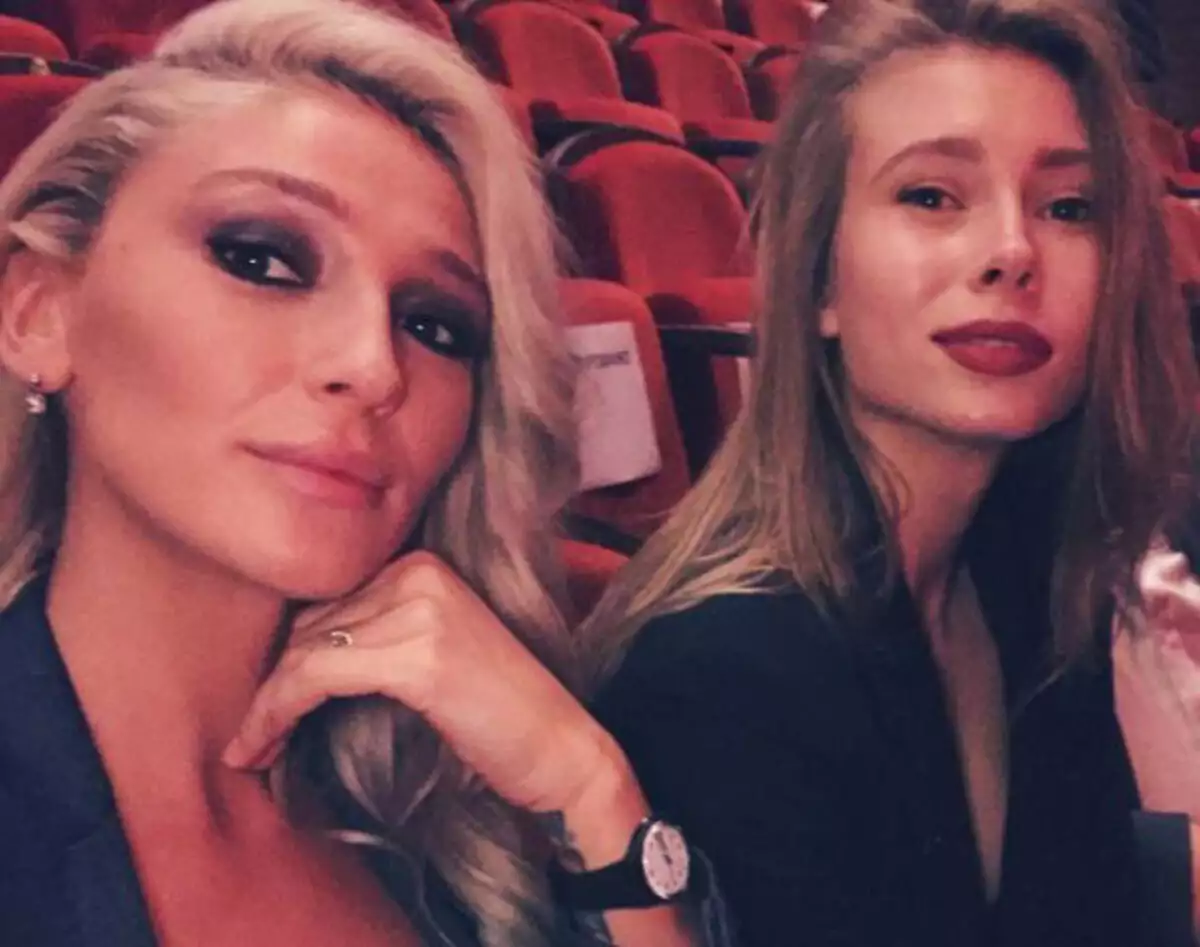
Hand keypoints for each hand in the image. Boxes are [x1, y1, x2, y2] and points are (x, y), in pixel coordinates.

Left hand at [222, 552, 628, 814]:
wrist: (562, 754)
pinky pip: (317, 676)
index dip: (285, 658)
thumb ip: (375, 639)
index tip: (260, 710)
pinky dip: (276, 713)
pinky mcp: (419, 655)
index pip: (326, 603)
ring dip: (265, 707)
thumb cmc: (497, 719)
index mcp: (423, 565)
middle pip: (310, 624)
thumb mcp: (431, 657)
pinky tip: (258, 747)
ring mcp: (422, 609)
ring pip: (304, 652)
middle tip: (249, 739)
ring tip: (247, 752)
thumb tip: (290, 659)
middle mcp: (421, 573)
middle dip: (273, 684)